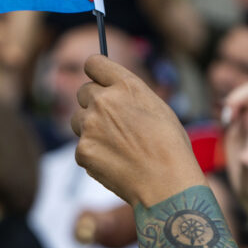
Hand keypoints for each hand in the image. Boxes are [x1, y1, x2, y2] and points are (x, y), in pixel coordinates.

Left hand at [71, 55, 202, 206]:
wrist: (167, 184)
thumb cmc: (170, 147)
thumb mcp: (156, 107)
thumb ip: (128, 94)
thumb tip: (110, 89)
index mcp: (126, 86)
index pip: (94, 63)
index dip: (96, 72)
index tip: (98, 80)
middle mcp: (104, 101)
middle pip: (83, 91)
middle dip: (93, 103)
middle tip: (112, 122)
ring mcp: (90, 125)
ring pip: (78, 120)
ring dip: (90, 128)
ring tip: (117, 146)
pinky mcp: (82, 150)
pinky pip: (82, 146)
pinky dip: (94, 154)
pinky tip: (115, 163)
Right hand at [222, 56, 247, 223]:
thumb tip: (246, 156)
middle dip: (237, 94)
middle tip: (229, 114)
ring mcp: (247, 126)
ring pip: (241, 99)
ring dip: (231, 102)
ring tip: (226, 120)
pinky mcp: (238, 132)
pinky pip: (233, 110)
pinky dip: (226, 110)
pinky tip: (224, 123)